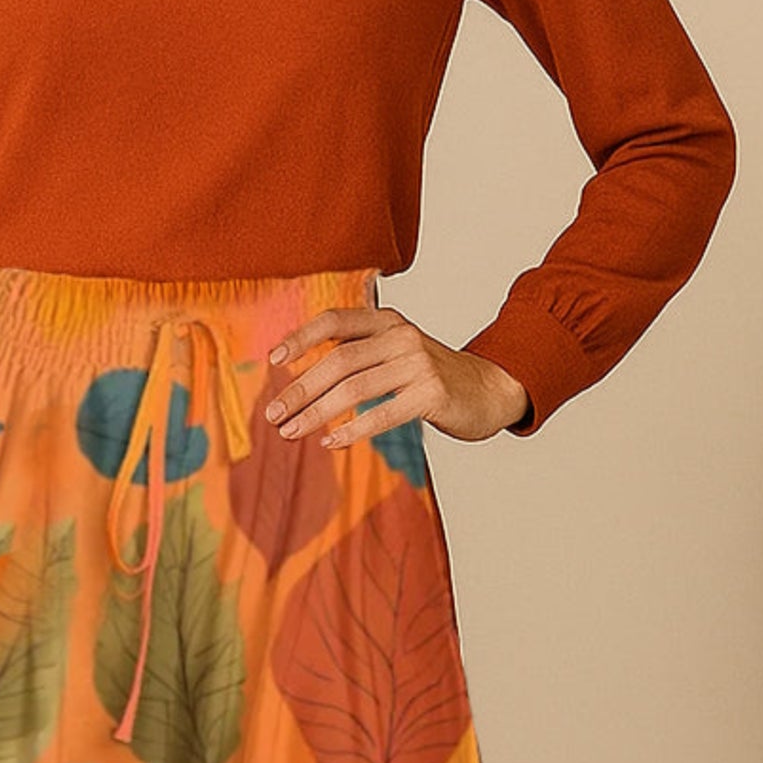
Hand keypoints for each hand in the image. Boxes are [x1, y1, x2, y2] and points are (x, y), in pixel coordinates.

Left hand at [262, 303, 528, 450]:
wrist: (489, 389)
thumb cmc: (431, 376)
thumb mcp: (395, 352)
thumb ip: (358, 354)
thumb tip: (301, 377)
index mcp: (387, 321)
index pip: (335, 321)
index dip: (301, 338)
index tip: (273, 360)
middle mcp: (401, 336)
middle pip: (338, 360)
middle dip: (300, 388)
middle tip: (273, 413)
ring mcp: (418, 364)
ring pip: (354, 388)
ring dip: (316, 412)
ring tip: (291, 432)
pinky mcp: (432, 394)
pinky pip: (382, 414)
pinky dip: (352, 430)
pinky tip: (330, 441)